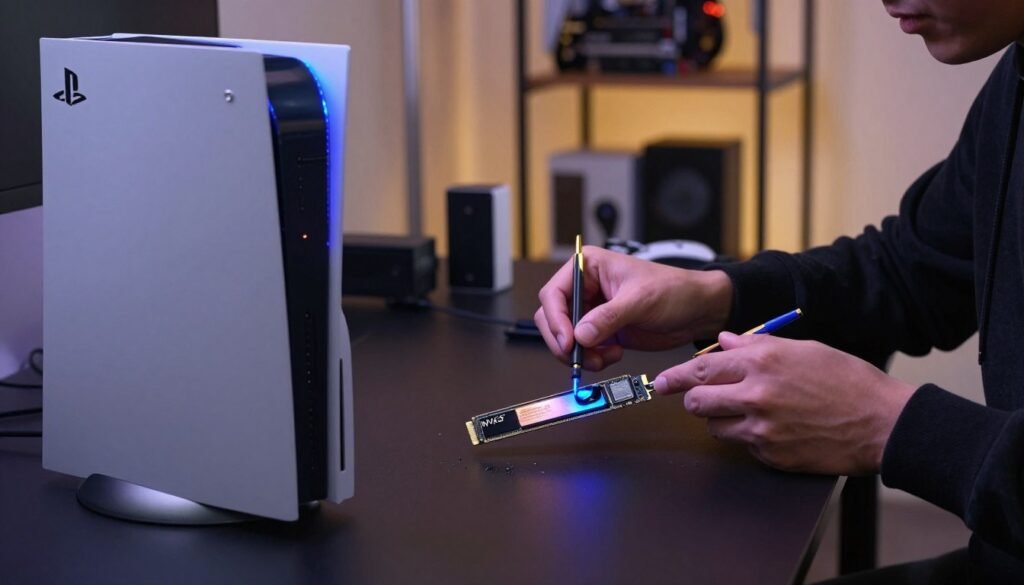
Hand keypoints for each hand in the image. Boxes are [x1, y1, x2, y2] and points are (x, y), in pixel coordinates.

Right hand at [535, 246, 731, 369]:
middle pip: (553, 318)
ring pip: (566, 338)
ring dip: (580, 354)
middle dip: (565, 341)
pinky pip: (583, 349)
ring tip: (603, 357)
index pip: (554, 293)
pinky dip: (593, 358)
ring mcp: (593, 311)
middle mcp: (586, 288)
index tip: (568, 341)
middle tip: (580, 356)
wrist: (697, 310)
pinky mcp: (602, 331)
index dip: (555, 319)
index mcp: (588, 267)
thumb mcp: (641, 299)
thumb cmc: (675, 289)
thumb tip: (581, 334)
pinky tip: (613, 354)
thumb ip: (609, 317)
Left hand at [654, 332, 916, 474]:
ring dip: (721, 419)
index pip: (700, 369)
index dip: (674, 376)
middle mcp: (756, 395)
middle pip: (697, 402)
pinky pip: (742, 445)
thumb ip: (757, 345)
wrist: (881, 423)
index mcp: (762, 363)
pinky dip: (748, 436)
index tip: (660, 382)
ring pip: (715, 427)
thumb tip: (725, 341)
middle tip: (700, 397)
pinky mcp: (771, 455)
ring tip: (748, 410)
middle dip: (693, 399)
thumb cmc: (847, 380)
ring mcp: (762, 429)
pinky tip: (772, 426)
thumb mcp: (803, 349)